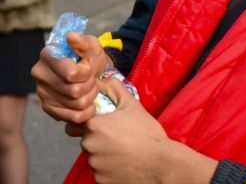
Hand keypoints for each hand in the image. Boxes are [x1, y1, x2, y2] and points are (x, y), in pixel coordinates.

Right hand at [31, 32, 112, 131]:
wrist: (92, 71)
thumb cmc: (90, 57)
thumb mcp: (92, 46)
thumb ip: (83, 42)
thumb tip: (71, 36)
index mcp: (48, 56)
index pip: (71, 74)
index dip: (87, 73)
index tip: (89, 68)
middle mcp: (39, 75)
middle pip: (75, 91)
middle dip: (91, 85)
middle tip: (92, 79)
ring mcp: (42, 93)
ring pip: (77, 104)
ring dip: (90, 97)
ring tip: (90, 88)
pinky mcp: (48, 109)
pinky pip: (74, 117)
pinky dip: (87, 111)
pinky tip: (88, 102)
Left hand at [82, 79, 217, 183]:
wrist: (160, 162)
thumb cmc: (147, 134)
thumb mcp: (133, 106)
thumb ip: (115, 90)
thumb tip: (102, 81)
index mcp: (94, 125)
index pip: (75, 123)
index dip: (88, 122)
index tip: (104, 123)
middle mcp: (89, 145)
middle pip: (86, 140)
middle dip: (99, 138)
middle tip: (120, 136)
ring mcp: (93, 164)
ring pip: (94, 156)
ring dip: (105, 153)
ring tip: (126, 149)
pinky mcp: (99, 179)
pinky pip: (100, 171)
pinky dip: (109, 167)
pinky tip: (125, 161)